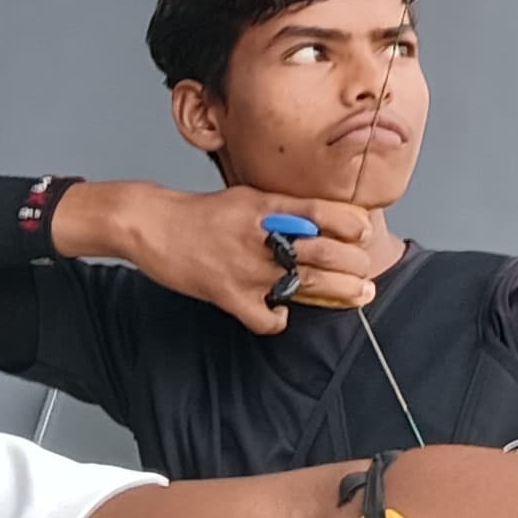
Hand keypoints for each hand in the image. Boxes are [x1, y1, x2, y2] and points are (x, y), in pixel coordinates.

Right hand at [64, 180, 379, 333]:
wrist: (152, 223)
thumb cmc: (202, 212)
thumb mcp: (248, 196)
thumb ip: (284, 209)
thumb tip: (322, 219)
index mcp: (268, 206)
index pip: (323, 212)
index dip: (351, 224)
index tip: (365, 234)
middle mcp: (262, 235)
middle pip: (324, 252)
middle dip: (353, 265)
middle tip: (365, 273)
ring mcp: (246, 266)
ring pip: (305, 284)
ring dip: (337, 292)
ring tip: (357, 295)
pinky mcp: (228, 293)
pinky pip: (265, 317)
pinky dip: (277, 320)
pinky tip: (281, 314)